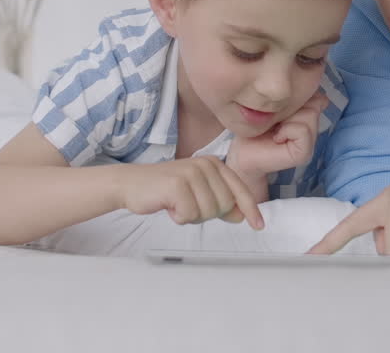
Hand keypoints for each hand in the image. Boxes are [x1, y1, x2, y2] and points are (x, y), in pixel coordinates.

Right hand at [119, 156, 264, 229]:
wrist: (131, 184)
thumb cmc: (165, 190)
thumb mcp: (198, 194)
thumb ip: (220, 202)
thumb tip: (240, 215)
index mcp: (214, 164)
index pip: (239, 189)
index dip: (250, 209)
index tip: (258, 225)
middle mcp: (206, 164)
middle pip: (225, 205)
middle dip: (207, 213)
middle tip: (187, 205)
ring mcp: (192, 172)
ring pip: (209, 212)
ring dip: (191, 216)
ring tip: (176, 204)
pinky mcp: (177, 184)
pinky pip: (190, 215)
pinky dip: (178, 217)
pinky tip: (168, 206)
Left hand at [227, 89, 326, 178]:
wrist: (240, 152)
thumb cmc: (255, 128)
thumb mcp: (278, 108)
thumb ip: (298, 101)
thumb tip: (323, 98)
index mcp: (308, 119)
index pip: (318, 99)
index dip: (299, 99)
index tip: (280, 110)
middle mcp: (313, 132)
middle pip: (314, 105)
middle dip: (291, 108)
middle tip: (276, 122)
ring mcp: (310, 144)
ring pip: (310, 115)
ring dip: (287, 119)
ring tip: (275, 130)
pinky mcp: (304, 154)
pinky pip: (302, 130)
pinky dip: (286, 130)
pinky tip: (276, 138)